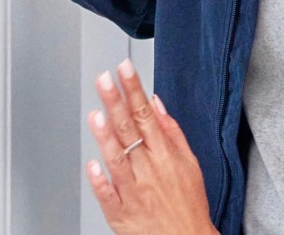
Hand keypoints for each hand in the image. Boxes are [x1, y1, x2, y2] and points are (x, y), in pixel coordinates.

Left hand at [86, 60, 217, 234]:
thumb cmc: (188, 204)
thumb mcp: (190, 164)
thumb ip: (171, 132)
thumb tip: (156, 103)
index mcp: (164, 155)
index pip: (145, 114)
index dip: (133, 90)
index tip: (124, 70)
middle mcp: (148, 170)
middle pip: (129, 130)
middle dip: (116, 101)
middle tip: (104, 79)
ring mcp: (133, 191)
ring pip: (117, 159)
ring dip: (105, 136)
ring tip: (96, 114)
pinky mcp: (121, 213)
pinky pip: (108, 195)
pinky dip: (100, 181)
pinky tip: (92, 165)